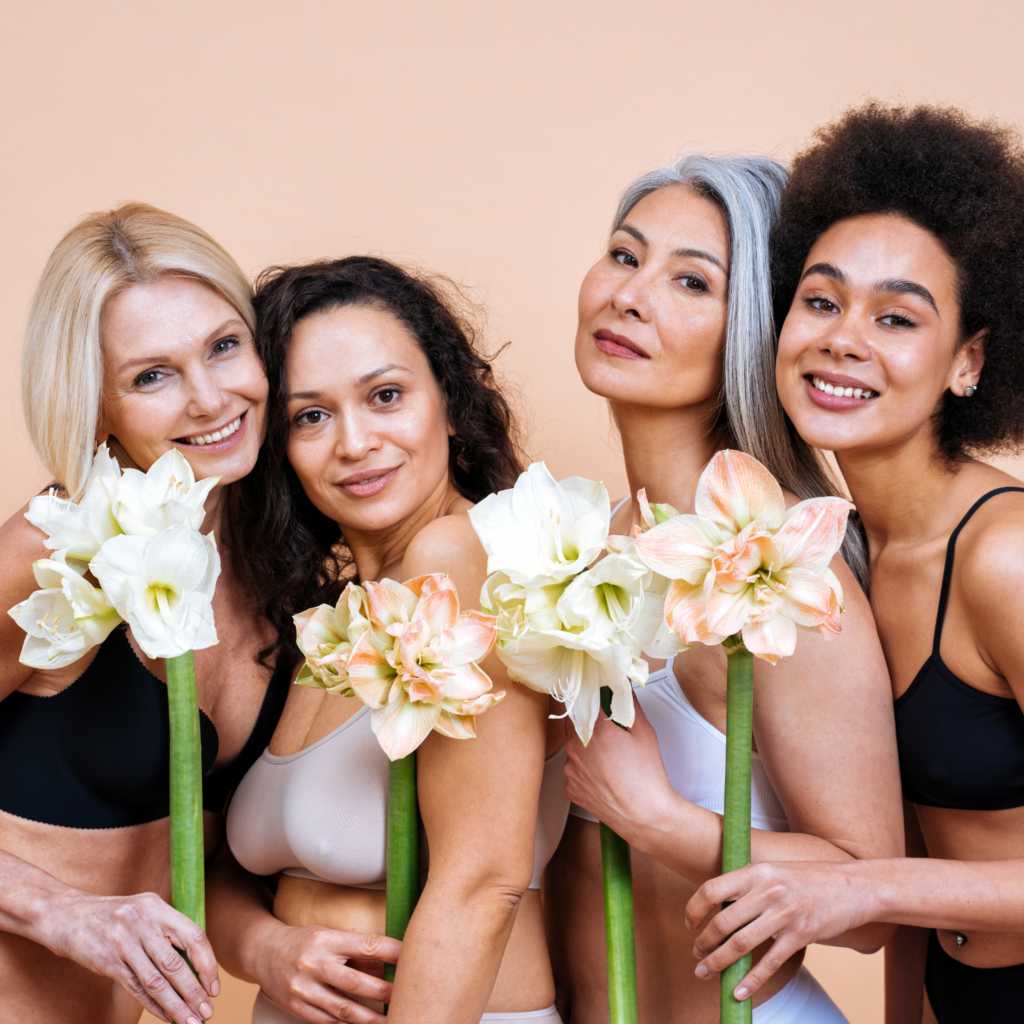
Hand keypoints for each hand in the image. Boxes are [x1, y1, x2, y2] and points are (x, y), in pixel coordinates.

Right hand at [46, 888, 218, 1023]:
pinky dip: (154, 1006)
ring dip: (176, 1005)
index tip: (214, 987)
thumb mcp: (143, 910)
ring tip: (191, 1021)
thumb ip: (167, 930)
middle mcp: (143, 923)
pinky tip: (167, 1017)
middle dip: (194, 992)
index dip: (207, 963)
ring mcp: (123, 943)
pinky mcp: (107, 962)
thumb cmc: (113, 915)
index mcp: (157, 907)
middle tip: (207, 1011)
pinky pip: (136, 988)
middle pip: (175, 964)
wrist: (66, 915)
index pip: (194, 936)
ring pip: (156, 981)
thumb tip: (196, 963)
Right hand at [251, 921, 400, 1023]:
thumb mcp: (330, 936)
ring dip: (370, 1019)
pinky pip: (327, 1021)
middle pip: (355, 982)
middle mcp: (314, 963)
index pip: (366, 945)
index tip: (412, 958)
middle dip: (384, 992)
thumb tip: (390, 967)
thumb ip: (358, 953)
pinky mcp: (297, 1008)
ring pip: (343, 1009)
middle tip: (406, 996)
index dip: (391, 952)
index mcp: (327, 939)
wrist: (263, 952)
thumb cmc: (305, 941)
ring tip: (391, 1021)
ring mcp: (303, 989)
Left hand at [563, 697, 675, 838]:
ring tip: (610, 761)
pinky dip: (585, 771)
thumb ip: (630, 704)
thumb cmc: (647, 777)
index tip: (597, 701)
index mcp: (595, 730)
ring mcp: (571, 769)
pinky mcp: (570, 788)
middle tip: (609, 734)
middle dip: (589, 725)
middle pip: (575, 725)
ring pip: (574, 749)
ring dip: (586, 749)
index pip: (583, 702)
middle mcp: (577, 748)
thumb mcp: (644, 733)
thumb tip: (623, 688)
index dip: (590, 700)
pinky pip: (574, 771)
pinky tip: (604, 777)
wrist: (645, 816)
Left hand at [685, 861, 871, 1001]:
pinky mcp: (801, 935)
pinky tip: (739, 991)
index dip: (694, 909)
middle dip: (704, 943)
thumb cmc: (811, 878)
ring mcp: (784, 914)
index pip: (712, 889)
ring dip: (719, 961)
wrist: (855, 886)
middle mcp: (767, 891)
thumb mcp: (775, 870)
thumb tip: (722, 906)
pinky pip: (770, 962)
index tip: (689, 924)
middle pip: (723, 922)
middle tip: (696, 955)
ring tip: (705, 972)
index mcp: (757, 872)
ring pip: (741, 944)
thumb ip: (750, 885)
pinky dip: (752, 980)